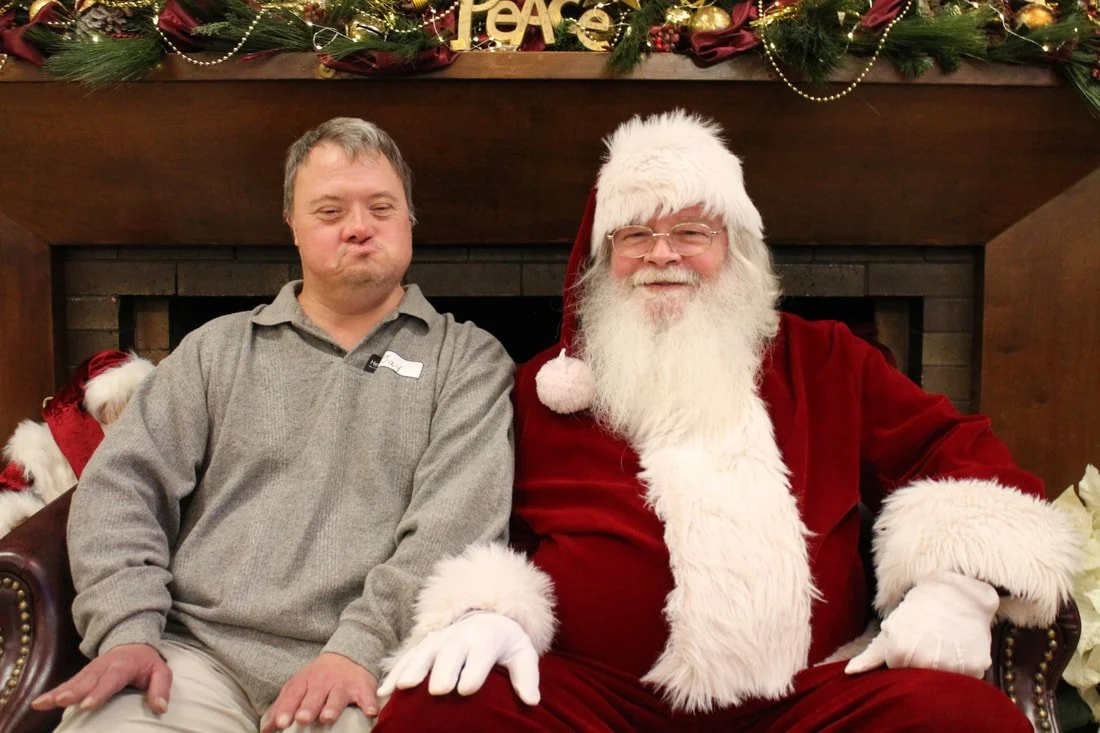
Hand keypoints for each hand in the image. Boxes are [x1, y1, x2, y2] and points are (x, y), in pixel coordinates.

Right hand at [31, 643, 169, 713]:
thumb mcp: (161, 672)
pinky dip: (51, 693)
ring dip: (58, 692)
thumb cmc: (147, 663)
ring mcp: (90, 671)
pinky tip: (38, 704)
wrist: (132, 645)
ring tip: (43, 703)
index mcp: (123, 666)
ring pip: (72, 682)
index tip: (87, 705)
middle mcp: (103, 667)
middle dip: (74, 691)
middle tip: (61, 701)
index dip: (99, 692)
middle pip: (87, 680)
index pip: (112, 679)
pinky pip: (65, 685)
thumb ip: (161, 688)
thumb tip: (160, 708)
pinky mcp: (81, 676)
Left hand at [262, 652, 377, 732]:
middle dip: (308, 707)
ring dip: (333, 707)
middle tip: (302, 719)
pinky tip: (369, 712)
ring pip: (337, 696)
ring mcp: (343, 685)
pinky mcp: (362, 687)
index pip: (293, 695)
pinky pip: (366, 696)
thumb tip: (265, 730)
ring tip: (328, 717)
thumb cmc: (318, 678)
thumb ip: (282, 707)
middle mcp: (323, 683)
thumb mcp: (298, 687)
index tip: (280, 723)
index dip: (286, 709)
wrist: (348, 655)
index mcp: (304, 682)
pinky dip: (369, 703)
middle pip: (314, 696)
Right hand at [378, 612, 539, 704]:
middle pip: (450, 653)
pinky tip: (385, 691)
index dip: (474, 671)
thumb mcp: (523, 655)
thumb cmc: (507, 645)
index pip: (481, 654)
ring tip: (404, 687)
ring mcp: (440, 639)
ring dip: (413, 668)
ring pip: (424, 653)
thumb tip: (533, 701)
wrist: (488, 618)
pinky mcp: (425, 645)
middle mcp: (461, 636)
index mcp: (487, 638)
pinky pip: (407, 658)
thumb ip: (527, 677)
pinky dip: (394, 673)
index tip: (466, 689)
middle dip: (444, 670)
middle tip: (438, 690)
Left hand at [846, 570, 998, 677]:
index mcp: (900, 652)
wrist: (958, 591)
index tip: (910, 646)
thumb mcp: (890, 628)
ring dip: (945, 669)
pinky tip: (960, 648)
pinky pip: (968, 678)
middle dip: (922, 667)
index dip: (904, 662)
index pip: (899, 675)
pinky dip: (965, 667)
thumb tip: (850, 672)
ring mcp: (953, 665)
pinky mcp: (977, 665)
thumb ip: (871, 656)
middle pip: (922, 681)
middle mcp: (926, 661)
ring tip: (944, 645)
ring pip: (945, 681)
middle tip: (929, 644)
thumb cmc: (919, 610)